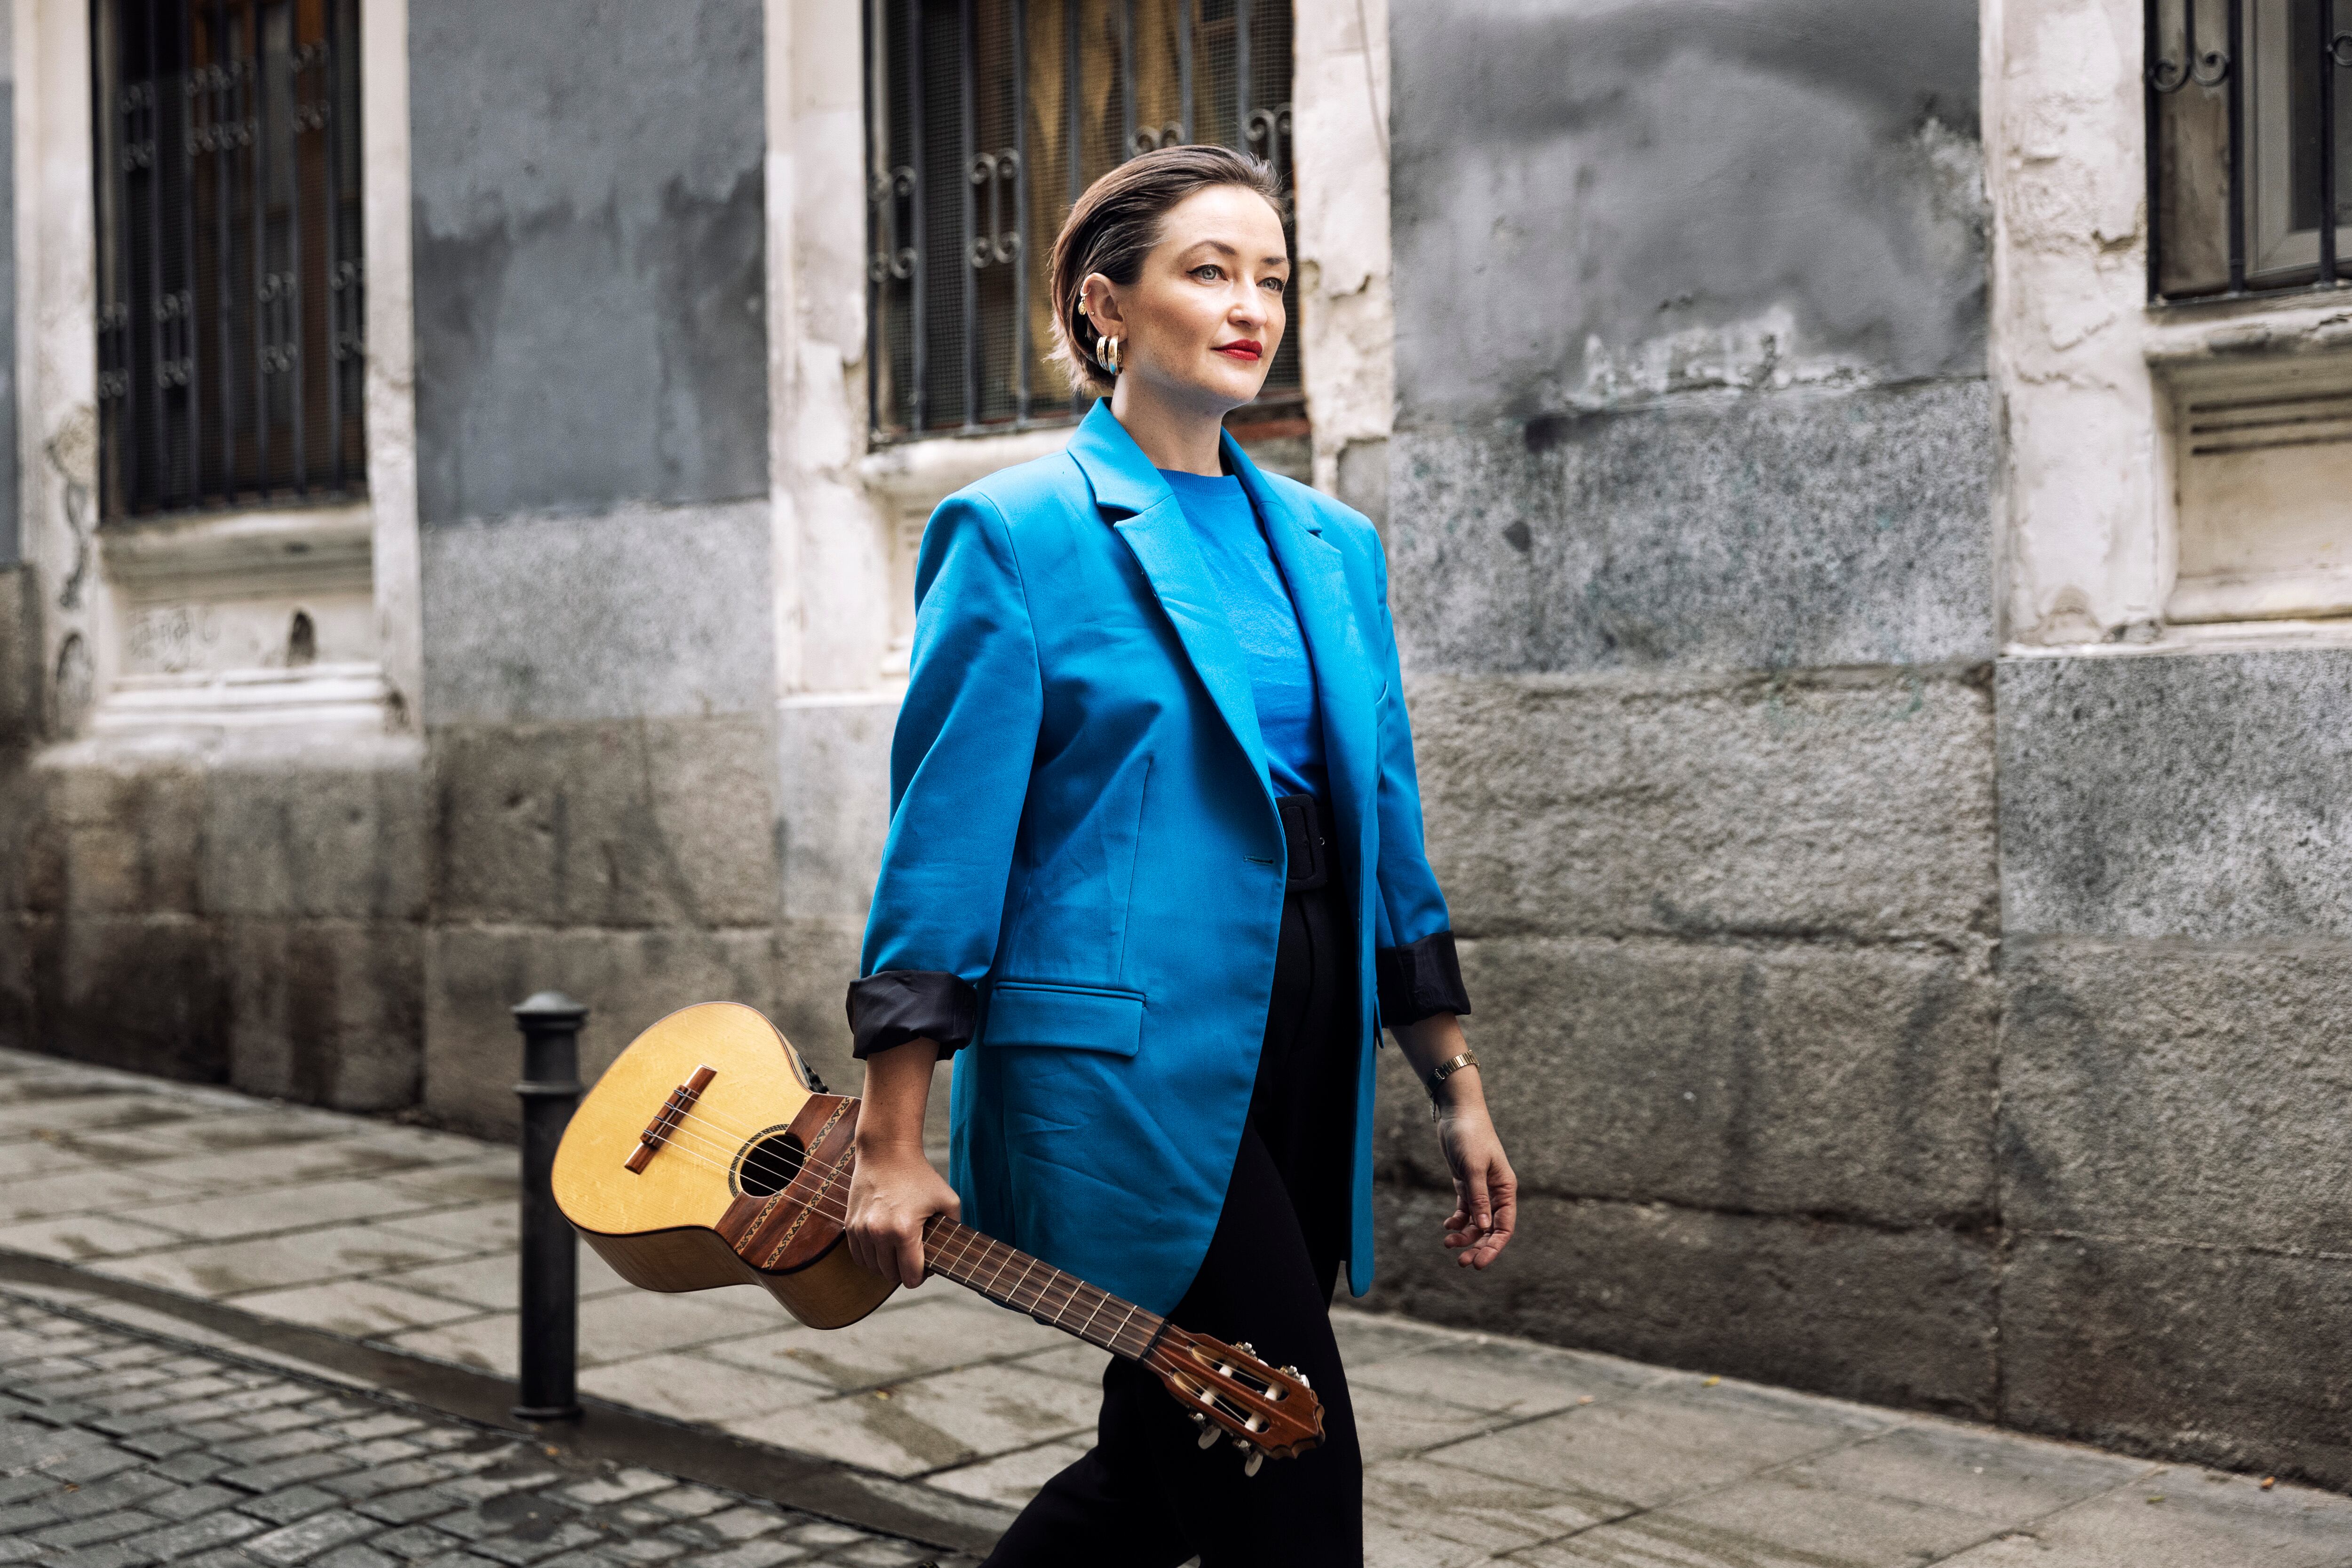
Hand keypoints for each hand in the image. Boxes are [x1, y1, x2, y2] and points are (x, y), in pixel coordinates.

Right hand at [845, 1143, 959, 1288]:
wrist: (886, 1151)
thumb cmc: (920, 1175)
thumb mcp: (948, 1199)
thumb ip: (955, 1228)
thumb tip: (954, 1252)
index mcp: (904, 1231)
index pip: (910, 1277)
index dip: (922, 1277)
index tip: (927, 1267)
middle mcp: (878, 1233)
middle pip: (891, 1275)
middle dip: (905, 1272)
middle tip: (914, 1258)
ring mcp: (861, 1230)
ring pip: (873, 1268)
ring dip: (886, 1266)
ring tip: (899, 1252)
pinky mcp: (850, 1225)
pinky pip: (858, 1257)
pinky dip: (871, 1257)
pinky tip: (883, 1247)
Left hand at [1435, 1102, 1516, 1268]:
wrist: (1457, 1113)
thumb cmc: (1470, 1136)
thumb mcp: (1473, 1168)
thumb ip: (1478, 1198)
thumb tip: (1485, 1229)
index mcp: (1505, 1189)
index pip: (1505, 1227)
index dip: (1494, 1247)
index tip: (1480, 1263)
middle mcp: (1495, 1193)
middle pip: (1490, 1229)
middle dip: (1478, 1246)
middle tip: (1462, 1263)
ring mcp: (1480, 1189)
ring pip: (1476, 1222)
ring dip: (1464, 1235)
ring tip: (1448, 1244)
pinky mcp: (1466, 1184)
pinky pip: (1464, 1210)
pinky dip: (1457, 1220)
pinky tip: (1447, 1226)